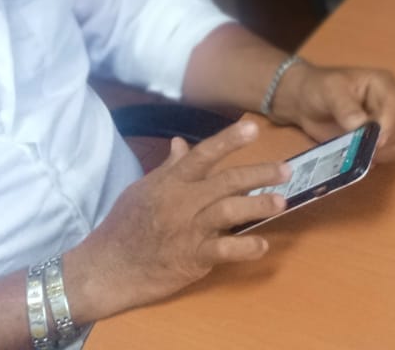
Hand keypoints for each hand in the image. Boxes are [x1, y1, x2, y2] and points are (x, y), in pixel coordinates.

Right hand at [70, 119, 289, 317]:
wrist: (107, 267)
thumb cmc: (125, 224)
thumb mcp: (142, 189)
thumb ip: (168, 167)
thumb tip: (180, 143)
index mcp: (171, 182)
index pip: (203, 155)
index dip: (229, 140)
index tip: (253, 127)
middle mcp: (182, 202)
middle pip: (225, 182)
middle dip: (259, 174)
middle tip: (286, 170)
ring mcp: (188, 231)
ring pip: (228, 212)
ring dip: (257, 206)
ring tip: (281, 202)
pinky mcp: (192, 258)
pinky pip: (223, 252)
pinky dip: (244, 248)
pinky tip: (263, 245)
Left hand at [271, 62, 394, 162]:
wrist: (304, 102)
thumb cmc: (319, 88)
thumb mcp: (330, 91)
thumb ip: (346, 107)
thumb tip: (361, 126)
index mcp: (383, 85)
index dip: (389, 124)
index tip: (376, 142)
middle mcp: (388, 106)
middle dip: (380, 144)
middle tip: (357, 151)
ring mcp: (382, 126)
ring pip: (391, 147)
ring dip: (374, 155)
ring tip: (352, 154)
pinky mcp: (373, 143)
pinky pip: (379, 158)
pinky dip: (367, 162)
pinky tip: (350, 158)